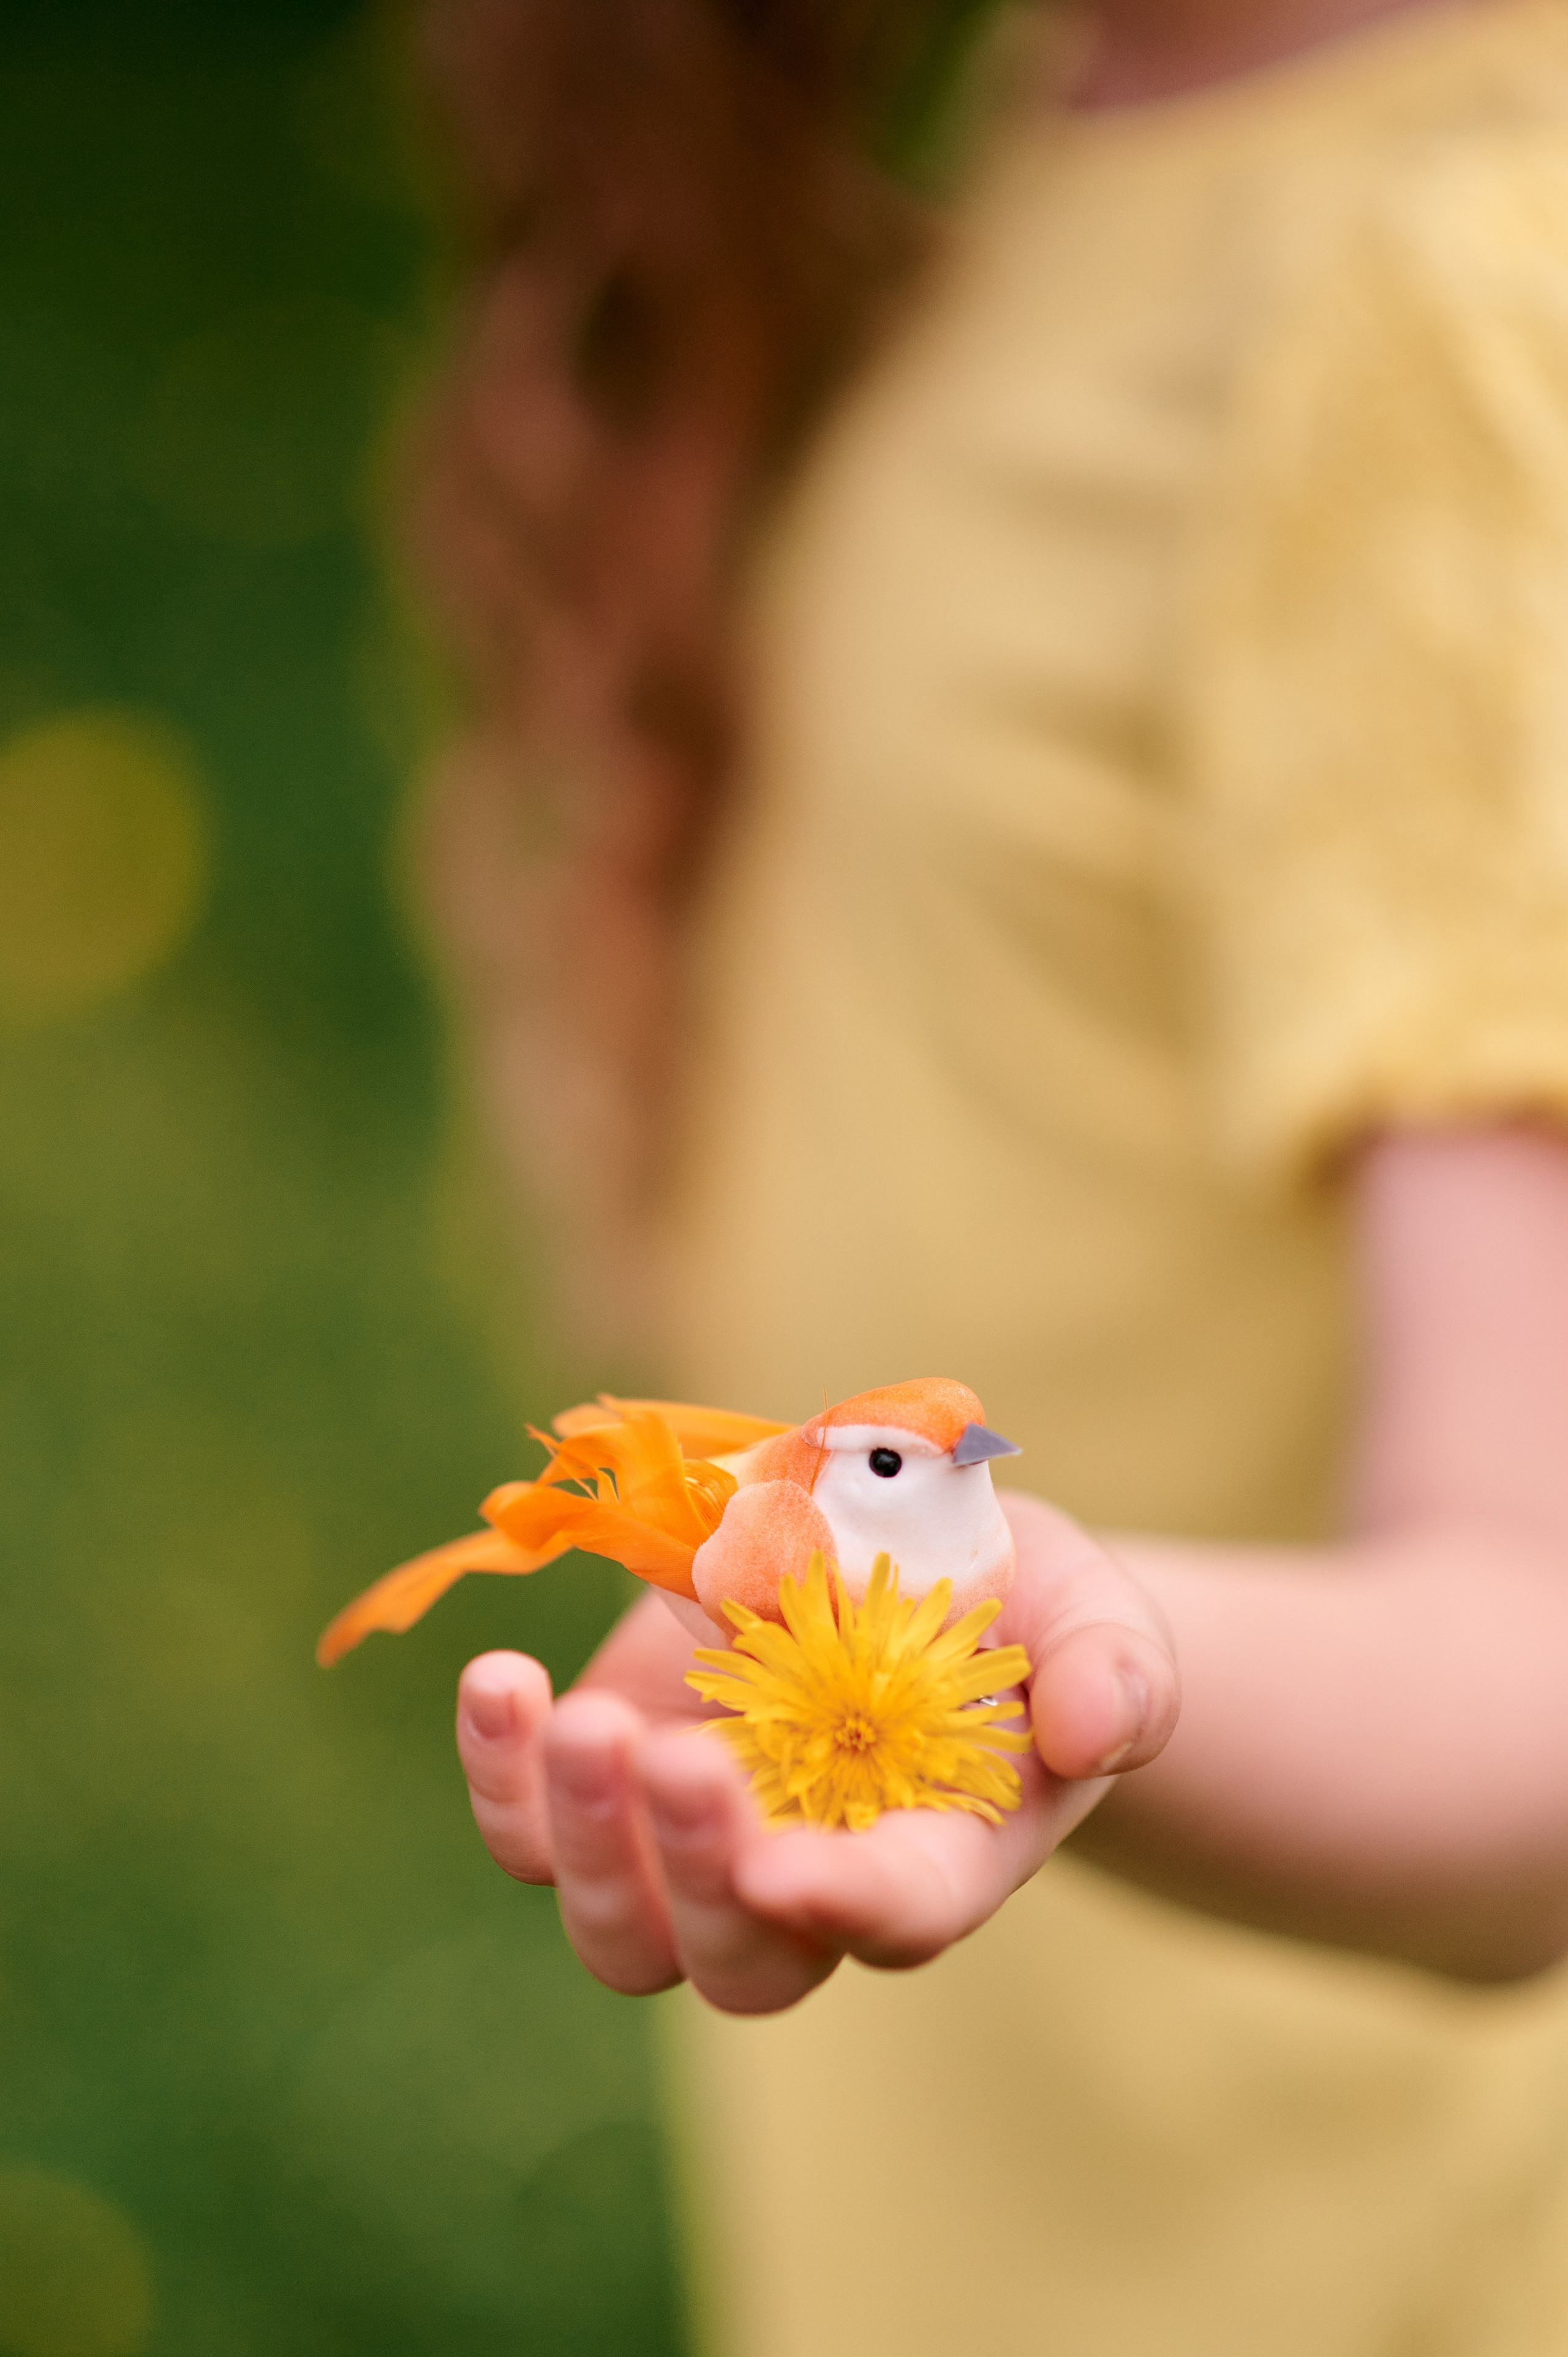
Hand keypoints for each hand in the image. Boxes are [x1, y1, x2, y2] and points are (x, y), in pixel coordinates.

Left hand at [454, 1492, 1178, 2014]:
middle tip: (671, 1754)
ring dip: (585, 1843)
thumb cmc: (1019, 1610)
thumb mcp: (1091, 1611)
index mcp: (944, 1854)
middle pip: (739, 1959)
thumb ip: (1115, 1667)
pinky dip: (501, 1773)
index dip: (841, 1905)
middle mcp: (813, 1881)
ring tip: (573, 1718)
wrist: (906, 1572)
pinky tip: (499, 1681)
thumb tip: (1094, 1724)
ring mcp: (702, 1843)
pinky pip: (534, 1831)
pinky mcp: (618, 1780)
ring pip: (622, 1930)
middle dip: (697, 1872)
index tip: (780, 1868)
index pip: (896, 1915)